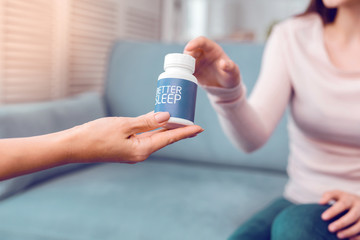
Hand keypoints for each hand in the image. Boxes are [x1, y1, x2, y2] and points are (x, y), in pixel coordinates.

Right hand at [68, 112, 203, 163]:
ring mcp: (133, 152)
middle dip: (178, 129)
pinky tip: (156, 120)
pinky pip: (145, 137)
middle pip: (164, 138)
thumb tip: (167, 117)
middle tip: (191, 118)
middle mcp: (141, 153)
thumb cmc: (96, 135)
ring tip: (177, 118)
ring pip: (155, 137)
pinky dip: (153, 128)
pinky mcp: (127, 148)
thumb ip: (146, 121)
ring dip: (165, 128)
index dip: (185, 132)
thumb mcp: (124, 125)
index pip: (169, 138)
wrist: (75, 146)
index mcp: (142, 149)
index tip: (200, 128)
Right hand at [184, 36, 240, 88]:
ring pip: (186, 59)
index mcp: (213, 49)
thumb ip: (230, 67)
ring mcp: (197, 62)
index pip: (202, 42)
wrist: (226, 87)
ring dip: (183, 64)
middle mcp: (203, 54)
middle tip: (186, 64)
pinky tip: (184, 77)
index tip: (188, 48)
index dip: (194, 43)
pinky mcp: (193, 71)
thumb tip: (223, 63)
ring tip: (185, 72)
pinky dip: (182, 72)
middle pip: (191, 50)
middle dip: (187, 55)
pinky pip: (185, 69)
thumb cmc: (231, 77)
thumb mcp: (233, 72)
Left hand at [320, 190, 359, 238]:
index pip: (342, 204)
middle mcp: (359, 207)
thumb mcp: (337, 194)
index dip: (333, 211)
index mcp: (349, 199)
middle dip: (341, 223)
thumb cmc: (344, 199)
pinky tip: (349, 239)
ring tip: (338, 236)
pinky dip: (357, 236)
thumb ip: (328, 196)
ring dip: (350, 231)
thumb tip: (321, 202)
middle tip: (330, 229)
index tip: (323, 217)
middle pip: (352, 215)